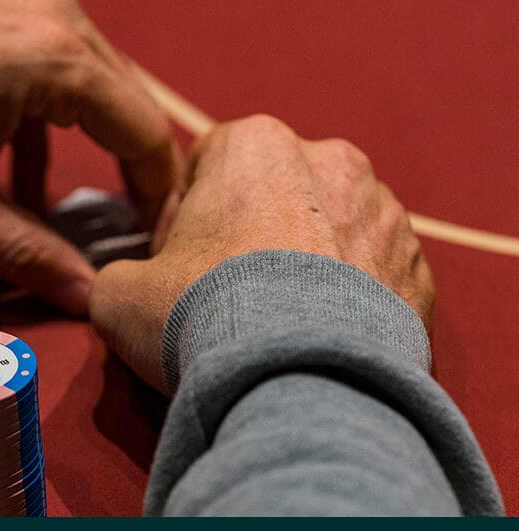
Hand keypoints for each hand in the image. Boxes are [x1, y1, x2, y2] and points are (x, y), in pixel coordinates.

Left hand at [0, 0, 178, 314]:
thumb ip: (23, 248)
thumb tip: (86, 295)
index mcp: (54, 60)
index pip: (145, 134)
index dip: (157, 197)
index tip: (152, 242)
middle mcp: (55, 17)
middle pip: (126, 105)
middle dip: (128, 173)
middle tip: (120, 235)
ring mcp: (29, 1)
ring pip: (92, 85)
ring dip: (85, 148)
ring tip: (61, 213)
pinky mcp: (3, 2)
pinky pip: (51, 64)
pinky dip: (46, 118)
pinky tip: (13, 168)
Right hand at [89, 115, 433, 391]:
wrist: (301, 377)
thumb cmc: (201, 315)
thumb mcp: (118, 297)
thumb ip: (118, 277)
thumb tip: (128, 289)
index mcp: (254, 144)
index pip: (207, 165)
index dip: (183, 218)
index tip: (175, 266)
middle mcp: (329, 160)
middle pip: (273, 194)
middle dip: (249, 236)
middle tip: (225, 297)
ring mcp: (385, 213)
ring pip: (328, 232)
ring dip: (303, 267)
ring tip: (277, 325)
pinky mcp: (420, 269)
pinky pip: (371, 277)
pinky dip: (347, 302)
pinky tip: (318, 342)